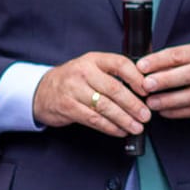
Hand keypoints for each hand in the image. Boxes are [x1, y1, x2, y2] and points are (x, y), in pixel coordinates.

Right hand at [32, 51, 149, 136]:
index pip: (120, 64)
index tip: (148, 90)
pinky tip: (120, 131)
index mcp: (94, 59)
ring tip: (137, 127)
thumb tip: (144, 88)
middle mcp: (83, 72)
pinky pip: (93, 119)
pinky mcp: (67, 106)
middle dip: (133, 104)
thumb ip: (113, 74)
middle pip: (114, 89)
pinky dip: (109, 127)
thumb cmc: (74, 80)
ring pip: (104, 106)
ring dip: (124, 119)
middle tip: (146, 115)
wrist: (41, 90)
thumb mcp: (92, 68)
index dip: (136, 77)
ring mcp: (73, 89)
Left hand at [138, 40, 189, 118]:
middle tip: (145, 86)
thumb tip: (145, 67)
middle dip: (164, 81)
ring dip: (168, 101)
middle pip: (188, 76)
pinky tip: (164, 111)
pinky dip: (177, 112)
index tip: (141, 67)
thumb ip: (173, 58)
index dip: (158, 61)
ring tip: (151, 103)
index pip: (179, 56)